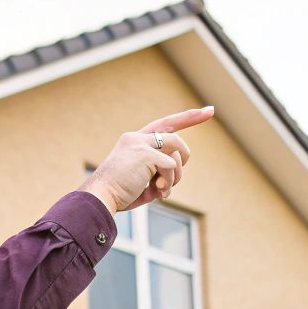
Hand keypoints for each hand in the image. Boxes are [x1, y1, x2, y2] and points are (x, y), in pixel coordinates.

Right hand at [80, 106, 215, 211]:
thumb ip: (159, 172)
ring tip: (161, 189)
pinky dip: (168, 183)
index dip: (186, 118)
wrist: (100, 197)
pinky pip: (171, 167)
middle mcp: (136, 138)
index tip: (208, 111)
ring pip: (176, 152)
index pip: (162, 125)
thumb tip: (176, 169)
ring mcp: (141, 144)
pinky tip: (157, 192)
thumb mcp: (141, 181)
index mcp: (133, 142)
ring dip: (175, 176)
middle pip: (174, 133)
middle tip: (185, 154)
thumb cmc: (118, 194)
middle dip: (187, 144)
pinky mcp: (146, 154)